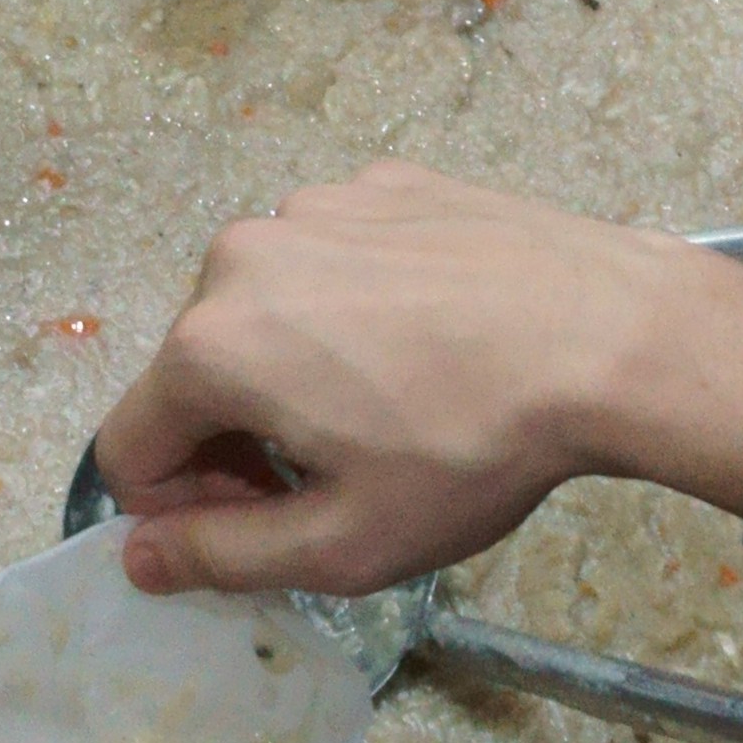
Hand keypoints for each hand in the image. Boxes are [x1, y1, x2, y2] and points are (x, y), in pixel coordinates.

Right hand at [90, 162, 742, 599]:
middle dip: (239, 437)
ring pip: (264, 310)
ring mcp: (313, 207)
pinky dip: (355, 306)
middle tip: (339, 476)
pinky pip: (333, 258)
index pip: (131, 448)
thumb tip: (136, 557)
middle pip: (195, 373)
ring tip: (396, 403)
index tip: (266, 524)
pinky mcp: (381, 186)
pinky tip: (433, 340)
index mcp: (211, 346)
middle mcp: (239, 256)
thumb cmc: (471, 450)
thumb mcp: (343, 543)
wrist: (610, 337)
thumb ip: (220, 557)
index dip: (182, 509)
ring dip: (296, 367)